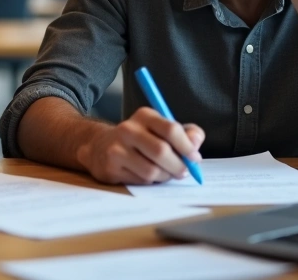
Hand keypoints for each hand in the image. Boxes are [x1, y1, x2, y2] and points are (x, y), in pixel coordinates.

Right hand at [75, 107, 204, 184]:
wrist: (100, 147)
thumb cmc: (141, 139)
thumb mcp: (161, 129)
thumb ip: (185, 133)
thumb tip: (196, 143)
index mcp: (145, 115)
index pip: (170, 129)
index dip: (187, 146)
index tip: (195, 157)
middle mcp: (128, 129)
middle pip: (161, 151)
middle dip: (178, 166)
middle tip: (184, 172)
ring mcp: (117, 148)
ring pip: (152, 170)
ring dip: (165, 176)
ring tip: (165, 173)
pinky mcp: (111, 167)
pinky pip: (140, 180)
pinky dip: (150, 181)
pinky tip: (147, 175)